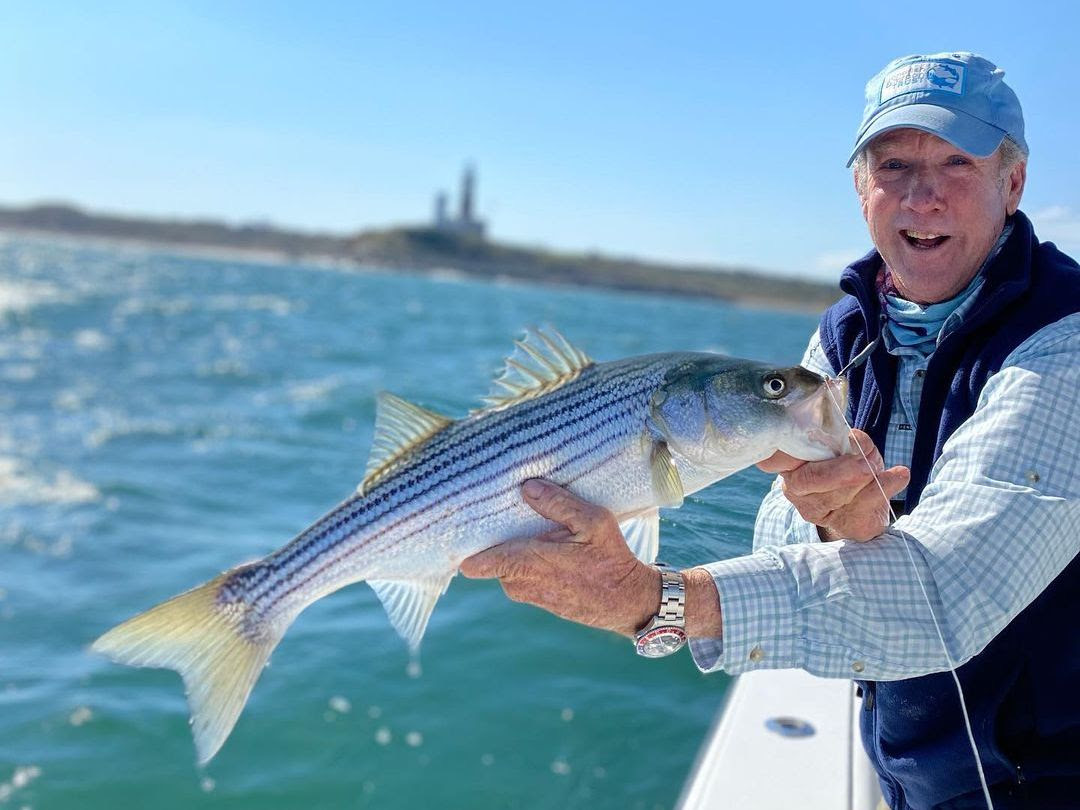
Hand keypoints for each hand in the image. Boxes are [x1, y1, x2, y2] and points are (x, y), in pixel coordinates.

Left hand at [459, 480, 659, 636]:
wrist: (628, 602)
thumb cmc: (612, 560)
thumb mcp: (593, 522)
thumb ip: (558, 504)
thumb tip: (527, 487)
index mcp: (529, 563)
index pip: (480, 562)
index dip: (466, 547)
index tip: (460, 528)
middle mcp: (522, 584)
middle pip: (492, 557)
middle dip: (498, 539)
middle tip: (509, 514)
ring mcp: (529, 595)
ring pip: (507, 567)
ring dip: (516, 551)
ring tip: (534, 528)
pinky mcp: (538, 600)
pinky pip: (521, 577)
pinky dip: (528, 563)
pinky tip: (548, 547)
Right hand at [756, 429, 909, 541]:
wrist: (865, 502)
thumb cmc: (848, 465)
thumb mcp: (845, 445)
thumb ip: (846, 440)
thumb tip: (855, 440)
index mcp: (790, 464)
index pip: (773, 459)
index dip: (783, 455)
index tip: (805, 447)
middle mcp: (796, 490)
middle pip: (809, 479)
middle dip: (839, 471)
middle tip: (865, 463)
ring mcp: (817, 512)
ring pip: (839, 494)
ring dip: (867, 476)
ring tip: (880, 466)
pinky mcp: (844, 527)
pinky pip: (864, 508)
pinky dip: (886, 488)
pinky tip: (899, 476)